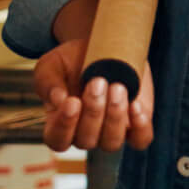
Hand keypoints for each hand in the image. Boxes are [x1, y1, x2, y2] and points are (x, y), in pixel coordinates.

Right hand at [34, 37, 155, 151]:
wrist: (103, 47)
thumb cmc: (72, 60)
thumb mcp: (52, 65)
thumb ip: (48, 83)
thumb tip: (58, 101)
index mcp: (59, 124)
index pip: (57, 140)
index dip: (64, 126)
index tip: (72, 101)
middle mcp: (84, 133)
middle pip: (86, 140)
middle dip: (93, 111)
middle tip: (98, 82)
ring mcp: (111, 131)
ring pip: (112, 142)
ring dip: (114, 116)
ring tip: (117, 88)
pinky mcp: (135, 123)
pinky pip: (140, 139)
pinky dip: (140, 127)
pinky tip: (135, 106)